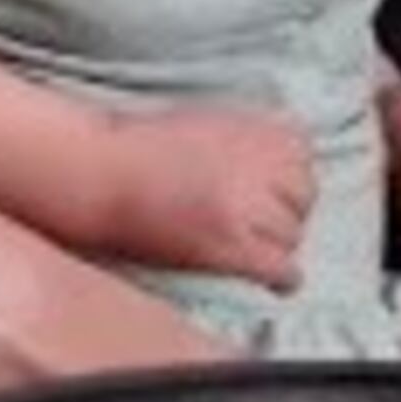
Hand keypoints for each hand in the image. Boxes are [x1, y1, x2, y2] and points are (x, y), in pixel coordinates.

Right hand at [102, 104, 313, 288]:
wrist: (97, 172)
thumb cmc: (142, 147)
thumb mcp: (205, 122)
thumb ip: (248, 140)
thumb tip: (287, 167)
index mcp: (250, 127)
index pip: (302, 154)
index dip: (284, 173)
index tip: (265, 184)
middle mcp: (257, 164)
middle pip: (304, 196)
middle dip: (283, 208)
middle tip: (252, 219)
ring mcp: (246, 206)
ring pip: (292, 235)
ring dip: (274, 243)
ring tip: (245, 245)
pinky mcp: (232, 246)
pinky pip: (283, 269)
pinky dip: (280, 278)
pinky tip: (267, 279)